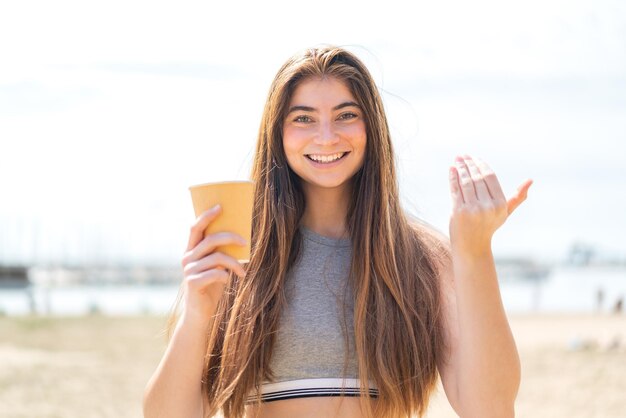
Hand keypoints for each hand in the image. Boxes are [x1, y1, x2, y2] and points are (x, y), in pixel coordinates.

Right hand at [181, 204, 247, 320]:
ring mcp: (189, 270)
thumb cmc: (211, 286)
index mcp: (191, 250)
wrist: (199, 313)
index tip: (220, 206)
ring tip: (242, 272)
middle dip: (230, 237)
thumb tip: (240, 237)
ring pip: (217, 258)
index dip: (206, 215)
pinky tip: (227, 281)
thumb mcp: (216, 266)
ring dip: (234, 264)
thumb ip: (220, 252)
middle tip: (245, 243)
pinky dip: (225, 276)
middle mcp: (187, 257)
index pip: (195, 227)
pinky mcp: (193, 283)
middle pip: (210, 239)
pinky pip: (215, 273)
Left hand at [448, 155, 531, 255]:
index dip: (481, 165)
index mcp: (500, 204)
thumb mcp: (504, 213)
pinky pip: (456, 190)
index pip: (490, 178)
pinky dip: (453, 178)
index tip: (474, 158)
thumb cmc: (488, 227)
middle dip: (469, 164)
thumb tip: (530, 180)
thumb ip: (517, 197)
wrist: (472, 246)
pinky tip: (452, 169)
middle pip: (477, 178)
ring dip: (460, 168)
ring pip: (466, 182)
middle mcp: (488, 206)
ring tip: (457, 159)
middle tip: (462, 155)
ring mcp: (472, 209)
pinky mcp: (458, 212)